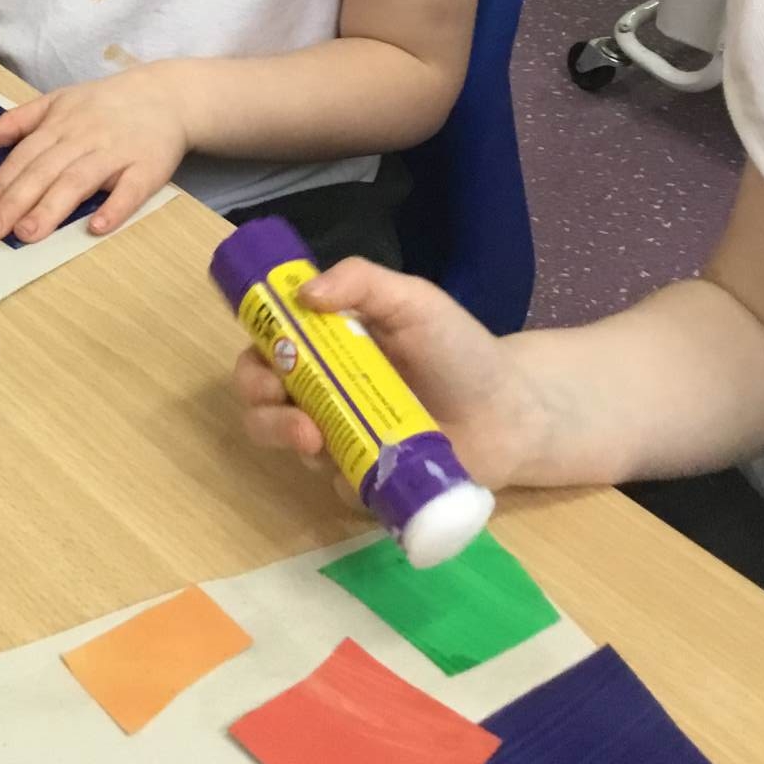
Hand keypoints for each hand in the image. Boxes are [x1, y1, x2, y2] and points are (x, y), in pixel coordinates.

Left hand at [0, 63, 187, 242]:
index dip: (1, 182)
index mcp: (60, 124)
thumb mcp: (59, 101)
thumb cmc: (106, 103)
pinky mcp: (147, 167)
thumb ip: (19, 120)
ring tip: (28, 233)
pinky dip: (114, 208)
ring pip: (79, 180)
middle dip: (16, 201)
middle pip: (45, 171)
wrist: (168, 95)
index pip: (24, 156)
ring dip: (53, 207)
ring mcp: (116, 153)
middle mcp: (83, 138)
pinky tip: (96, 228)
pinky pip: (130, 190)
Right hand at [233, 258, 546, 493]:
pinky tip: (363, 466)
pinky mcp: (360, 479)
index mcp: (327, 342)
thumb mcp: (414, 301)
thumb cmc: (460, 350)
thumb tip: (303, 294)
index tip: (263, 348)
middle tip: (279, 396)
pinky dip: (335, 474)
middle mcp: (322, 387)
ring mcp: (338, 435)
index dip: (253, 342)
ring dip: (280, 433)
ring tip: (311, 437)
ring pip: (281, 438)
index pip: (268, 339)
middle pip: (260, 391)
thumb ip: (361, 282)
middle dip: (256, 395)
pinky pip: (329, 481)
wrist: (510, 414)